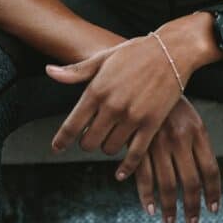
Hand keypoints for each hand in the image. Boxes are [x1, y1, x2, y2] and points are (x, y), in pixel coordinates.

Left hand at [45, 32, 194, 160]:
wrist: (173, 50)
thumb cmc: (137, 52)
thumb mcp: (105, 57)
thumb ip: (77, 71)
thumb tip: (49, 72)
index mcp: (97, 90)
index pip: (72, 126)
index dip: (61, 140)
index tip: (57, 147)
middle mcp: (112, 106)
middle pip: (89, 143)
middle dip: (87, 142)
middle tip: (92, 135)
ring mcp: (132, 116)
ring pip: (109, 149)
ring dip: (107, 146)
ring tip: (112, 136)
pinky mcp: (151, 124)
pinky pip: (134, 155)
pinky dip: (126, 167)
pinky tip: (120, 172)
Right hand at [124, 97, 221, 222]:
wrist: (147, 75)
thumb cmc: (171, 101)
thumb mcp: (191, 117)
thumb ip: (198, 144)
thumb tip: (206, 175)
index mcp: (197, 130)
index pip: (210, 170)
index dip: (212, 192)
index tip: (213, 209)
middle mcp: (180, 138)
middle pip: (191, 182)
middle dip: (193, 206)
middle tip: (192, 222)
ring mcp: (159, 142)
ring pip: (167, 185)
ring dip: (170, 207)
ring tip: (171, 220)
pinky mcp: (138, 144)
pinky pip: (143, 178)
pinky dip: (146, 197)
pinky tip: (150, 209)